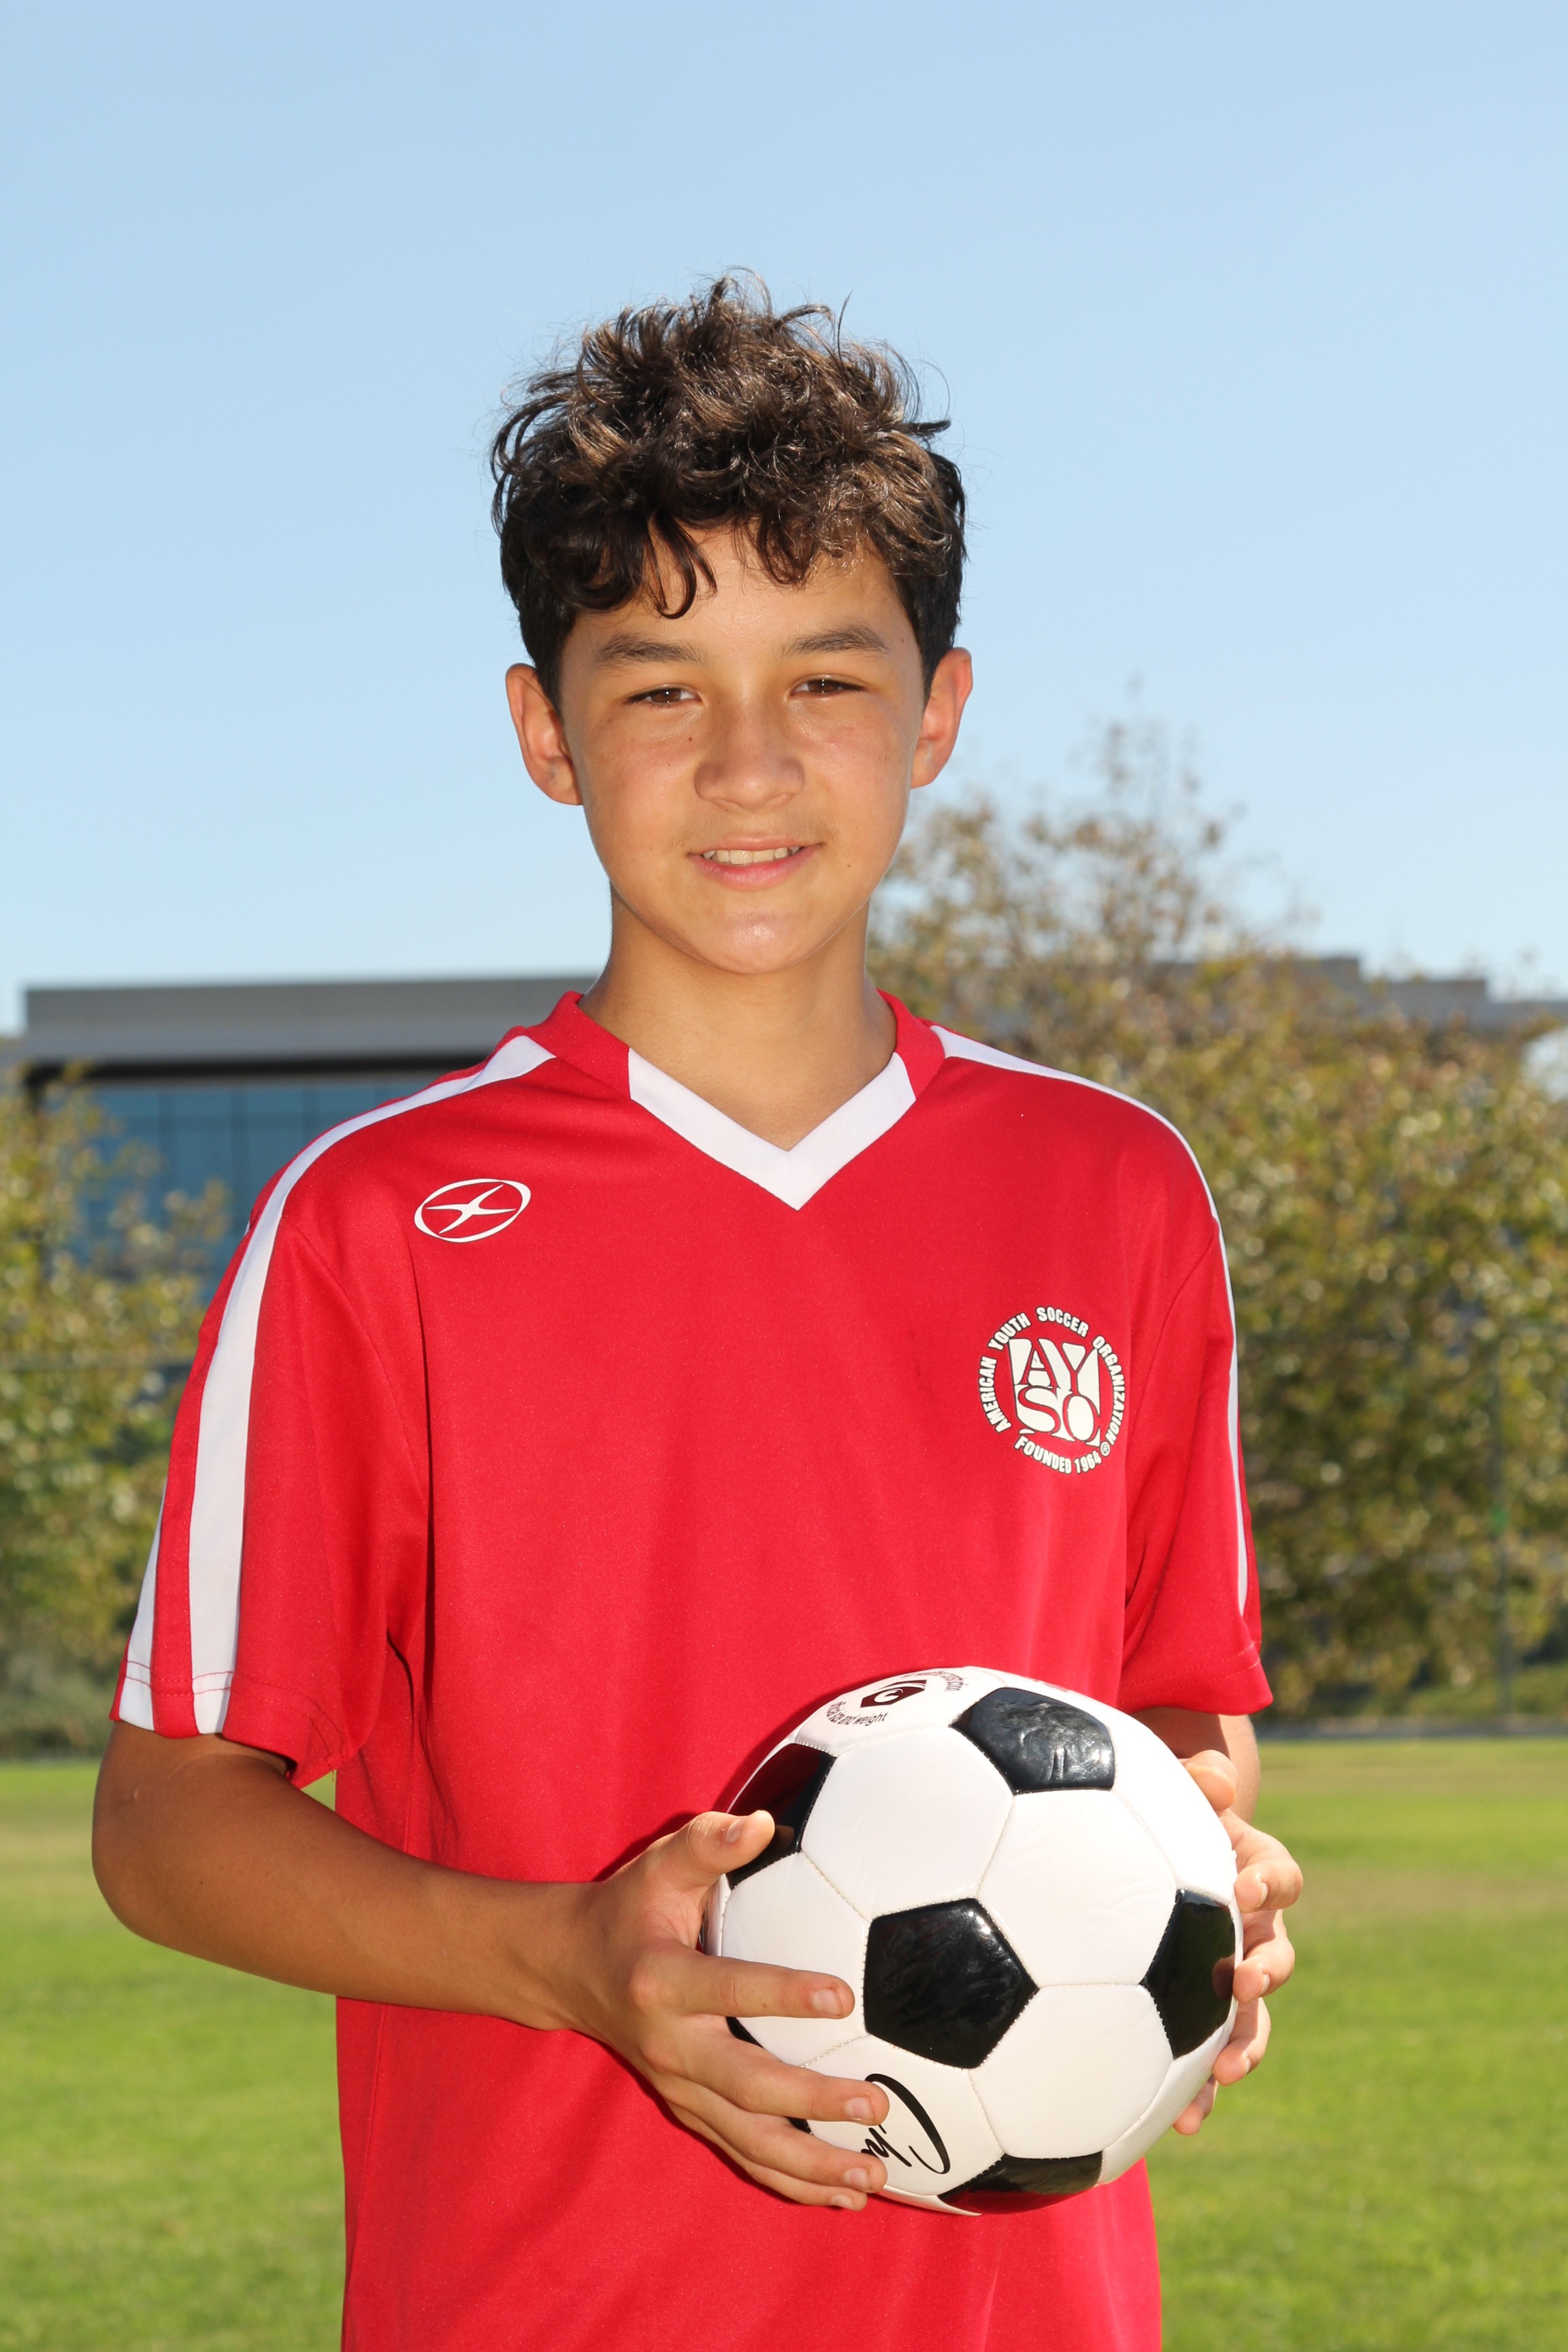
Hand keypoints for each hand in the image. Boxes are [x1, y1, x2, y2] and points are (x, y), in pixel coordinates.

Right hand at [548, 1810, 889, 2208]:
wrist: (569, 1969)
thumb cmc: (631, 1907)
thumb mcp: (659, 1863)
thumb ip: (708, 1841)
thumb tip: (765, 1822)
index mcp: (663, 1980)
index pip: (728, 1989)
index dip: (783, 1993)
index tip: (842, 1995)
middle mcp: (670, 2045)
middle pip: (745, 2085)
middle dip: (811, 2101)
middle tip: (873, 2103)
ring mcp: (678, 2087)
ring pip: (747, 2138)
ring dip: (811, 2164)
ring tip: (873, 2173)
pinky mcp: (688, 2110)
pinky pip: (741, 2153)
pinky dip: (791, 2180)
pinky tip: (844, 2195)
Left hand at [1169, 1749, 1302, 2134]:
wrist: (1143, 1859)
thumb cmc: (1161, 1815)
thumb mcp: (1175, 1789)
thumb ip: (1198, 1780)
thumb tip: (1216, 1778)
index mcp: (1254, 1874)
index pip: (1282, 1878)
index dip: (1271, 1883)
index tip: (1244, 1887)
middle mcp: (1254, 1932)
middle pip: (1279, 1957)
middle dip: (1267, 1973)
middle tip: (1244, 1981)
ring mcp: (1232, 1981)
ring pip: (1253, 2021)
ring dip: (1246, 2047)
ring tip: (1226, 2073)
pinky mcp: (1200, 2022)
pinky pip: (1208, 2061)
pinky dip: (1201, 2092)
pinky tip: (1181, 2125)